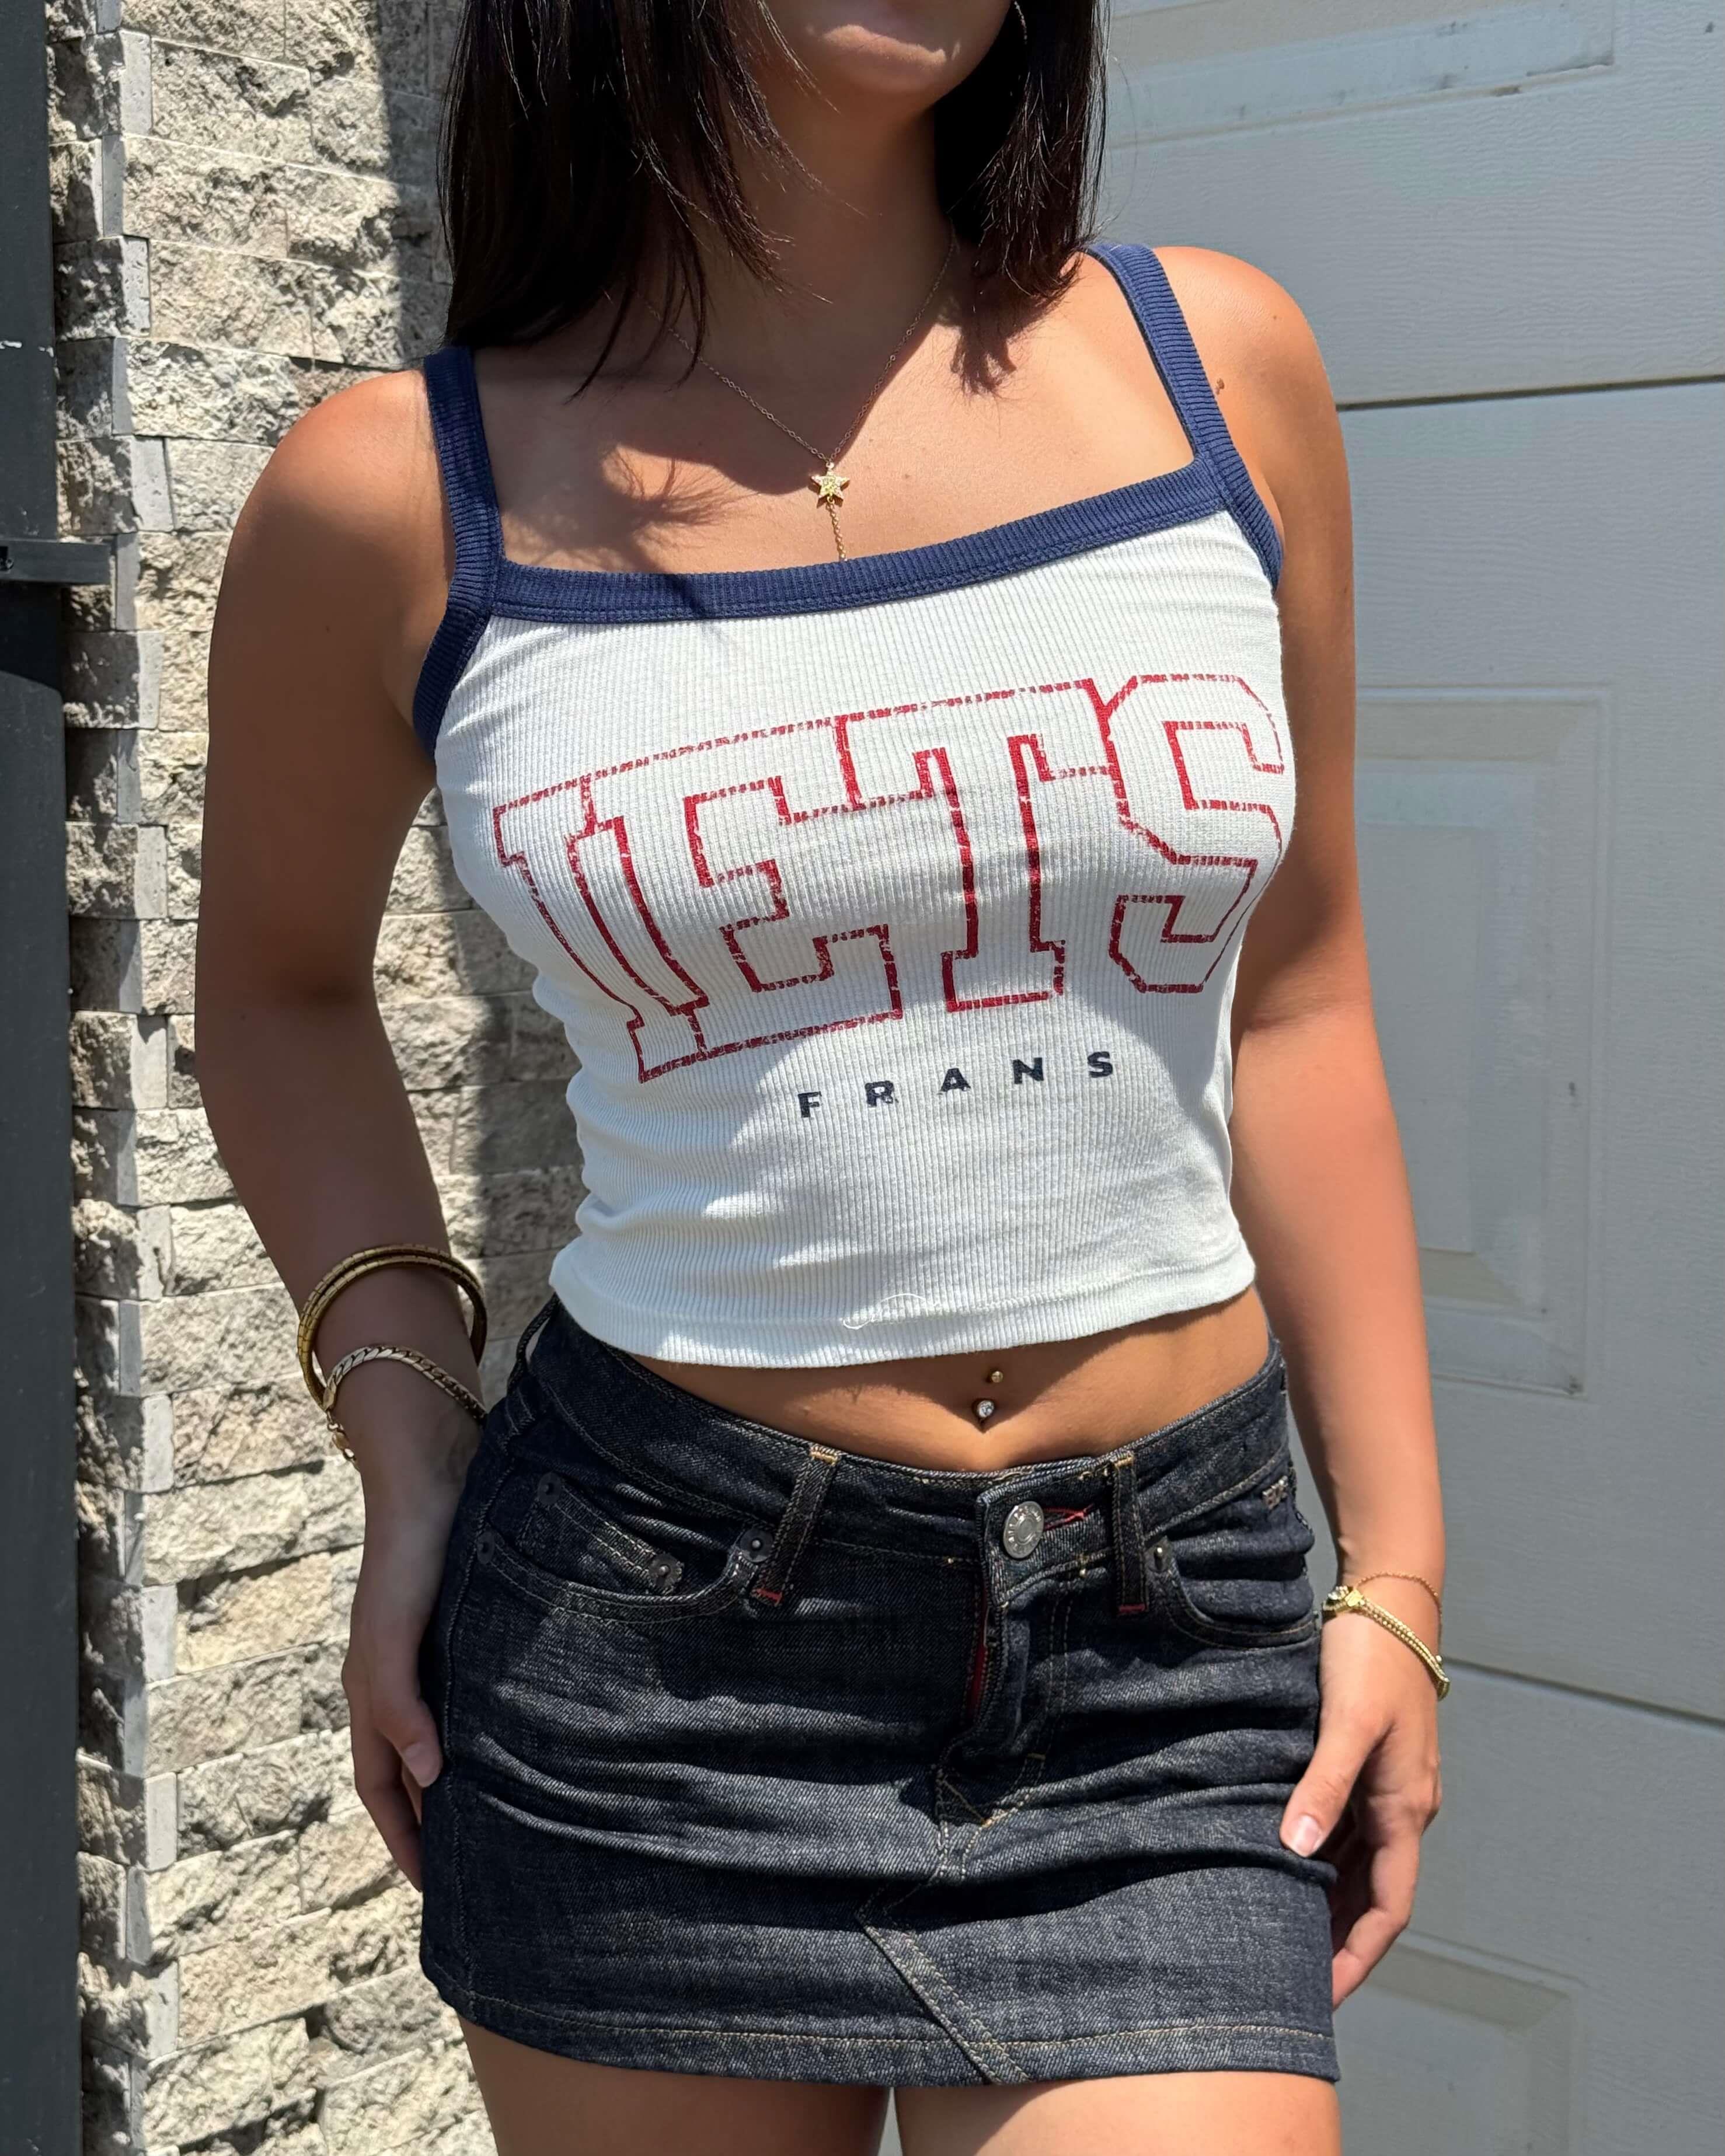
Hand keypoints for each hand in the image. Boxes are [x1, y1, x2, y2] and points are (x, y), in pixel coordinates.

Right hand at [339, 1377, 480, 1889]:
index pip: (384, 1789)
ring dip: (473, 1785)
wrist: (436, 1469)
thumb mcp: (391, 1630)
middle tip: (483, 1881)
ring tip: (513, 1827)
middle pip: (416, 1775)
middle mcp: (404, 1681)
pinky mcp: (475, 1629)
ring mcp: (438, 1656)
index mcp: (373, 1690)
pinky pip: (479, 1701)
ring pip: (451, 1739)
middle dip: (439, 1828)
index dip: (406, 1842)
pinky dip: (496, 1735)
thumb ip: (399, 1702)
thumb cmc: (410, 1551)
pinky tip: (533, 1747)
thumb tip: (430, 1780)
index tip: (438, 1896)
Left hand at [1279, 1583, 1443, 2003]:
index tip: (1323, 1998)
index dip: (1358, 1956)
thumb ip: (1322, 1784)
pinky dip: (1318, 1856)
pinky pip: (1343, 1828)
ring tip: (1278, 1939)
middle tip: (1289, 1984)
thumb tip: (1295, 1849)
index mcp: (1405, 1808)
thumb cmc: (1371, 1658)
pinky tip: (1279, 1866)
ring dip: (1324, 1903)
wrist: (1390, 1602)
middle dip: (1337, 1943)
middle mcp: (1401, 1807)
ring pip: (1356, 1866)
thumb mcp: (1348, 1722)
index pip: (1388, 1908)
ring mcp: (1384, 1787)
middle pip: (1372, 1896)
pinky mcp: (1365, 1764)